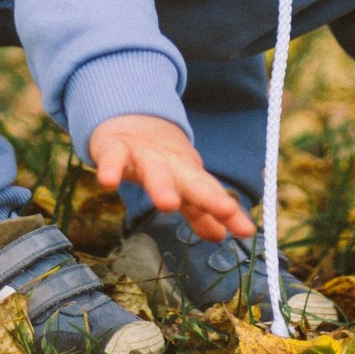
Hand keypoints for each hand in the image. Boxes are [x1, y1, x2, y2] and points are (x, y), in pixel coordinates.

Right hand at [88, 113, 256, 242]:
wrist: (128, 116)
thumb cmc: (160, 160)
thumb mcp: (181, 185)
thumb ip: (199, 212)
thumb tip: (221, 237)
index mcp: (188, 175)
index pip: (212, 193)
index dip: (229, 211)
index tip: (247, 230)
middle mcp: (170, 164)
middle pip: (191, 180)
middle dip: (208, 196)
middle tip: (226, 210)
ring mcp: (142, 154)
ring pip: (153, 170)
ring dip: (161, 185)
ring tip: (167, 204)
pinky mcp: (114, 148)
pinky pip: (112, 158)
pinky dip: (110, 168)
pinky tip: (107, 182)